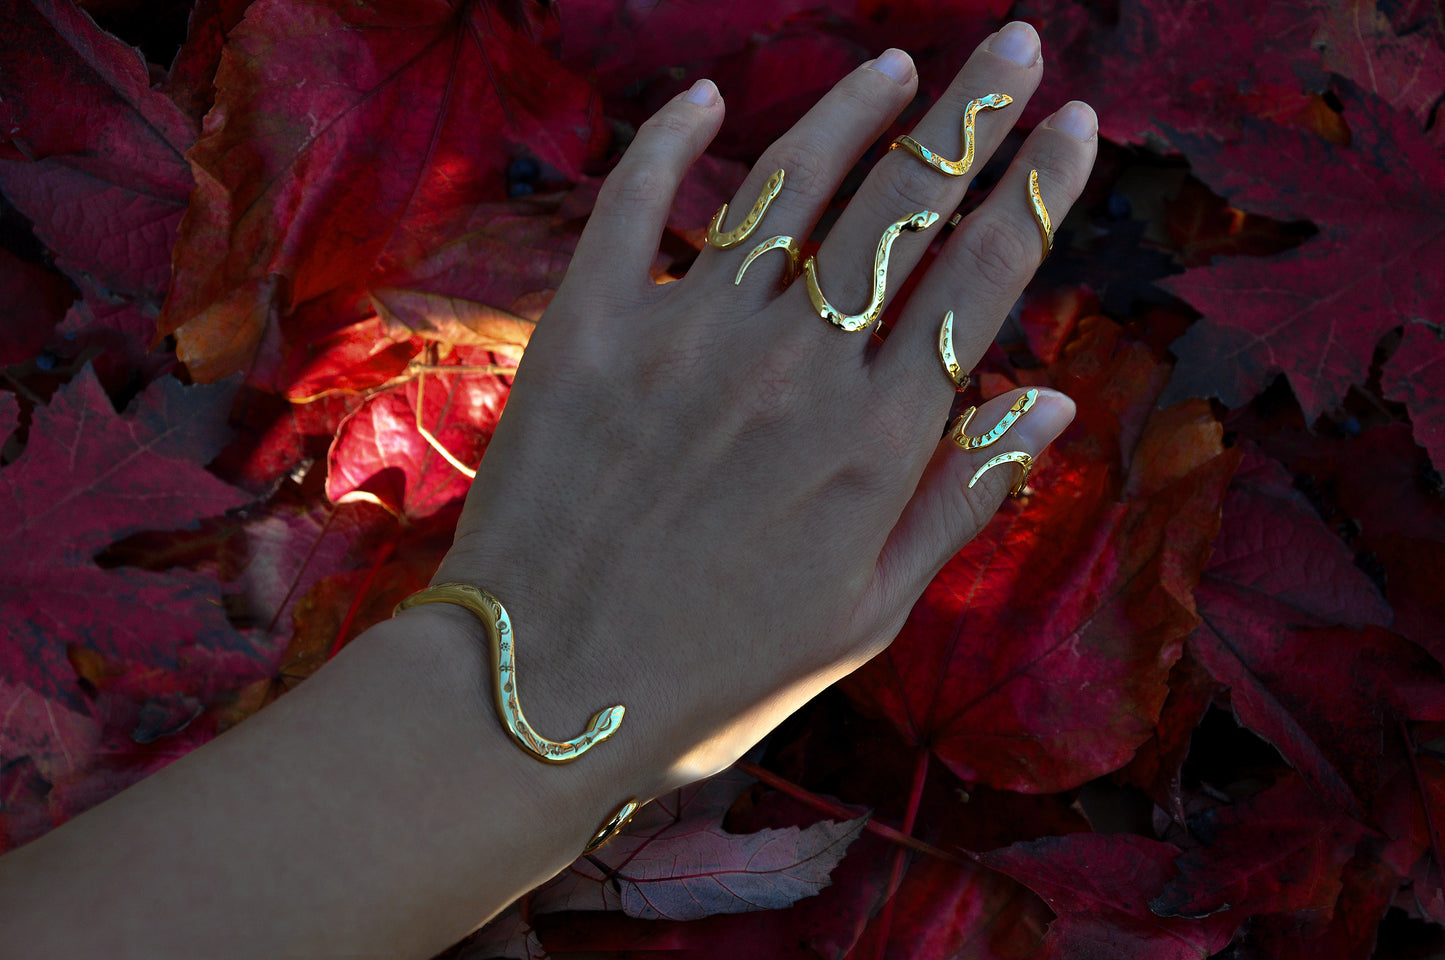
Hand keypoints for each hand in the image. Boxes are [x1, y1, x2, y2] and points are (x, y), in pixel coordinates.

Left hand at [429, 22, 1096, 799]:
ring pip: (786, 185)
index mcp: (873, 437)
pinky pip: (635, 204)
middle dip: (971, 117)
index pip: (980, 278)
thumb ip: (962, 499)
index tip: (1078, 124)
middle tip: (1016, 49)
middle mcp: (793, 363)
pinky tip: (706, 95)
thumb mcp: (867, 615)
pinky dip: (667, 140)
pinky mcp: (588, 327)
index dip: (1038, 191)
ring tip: (899, 65)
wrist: (543, 692)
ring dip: (851, 110)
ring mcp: (686, 334)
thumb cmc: (718, 673)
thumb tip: (1052, 402)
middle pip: (900, 207)